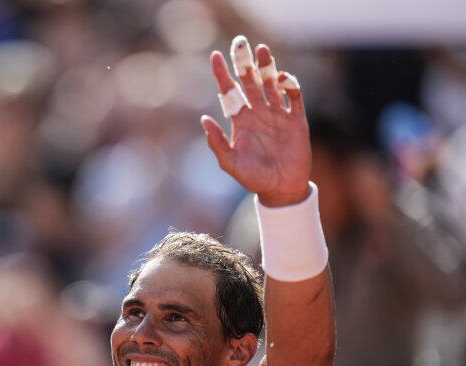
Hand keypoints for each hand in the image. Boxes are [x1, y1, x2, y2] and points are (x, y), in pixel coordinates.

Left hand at [201, 43, 310, 206]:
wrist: (281, 189)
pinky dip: (289, 86)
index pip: (229, 91)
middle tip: (239, 42)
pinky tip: (282, 78)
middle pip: (250, 82)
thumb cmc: (253, 178)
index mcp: (240, 121)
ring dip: (267, 67)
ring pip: (271, 84)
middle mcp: (258, 113)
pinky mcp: (296, 120)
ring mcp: (277, 115)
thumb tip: (203, 120)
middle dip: (244, 63)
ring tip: (262, 50)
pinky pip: (294, 98)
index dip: (222, 74)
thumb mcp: (230, 163)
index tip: (215, 56)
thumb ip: (217, 142)